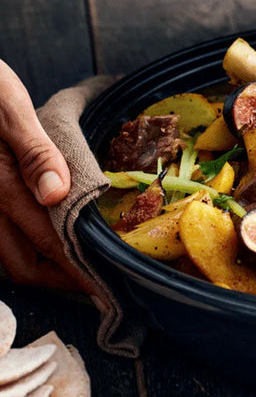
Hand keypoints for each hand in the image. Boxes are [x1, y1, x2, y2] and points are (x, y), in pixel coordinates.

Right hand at [0, 61, 93, 292]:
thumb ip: (34, 150)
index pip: (46, 240)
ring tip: (79, 274)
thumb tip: (56, 193)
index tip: (104, 285)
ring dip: (43, 270)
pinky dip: (25, 250)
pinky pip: (1, 240)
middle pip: (22, 264)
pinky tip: (50, 246)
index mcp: (0, 183)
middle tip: (99, 287)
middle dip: (61, 280)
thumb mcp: (9, 108)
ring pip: (8, 257)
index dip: (76, 268)